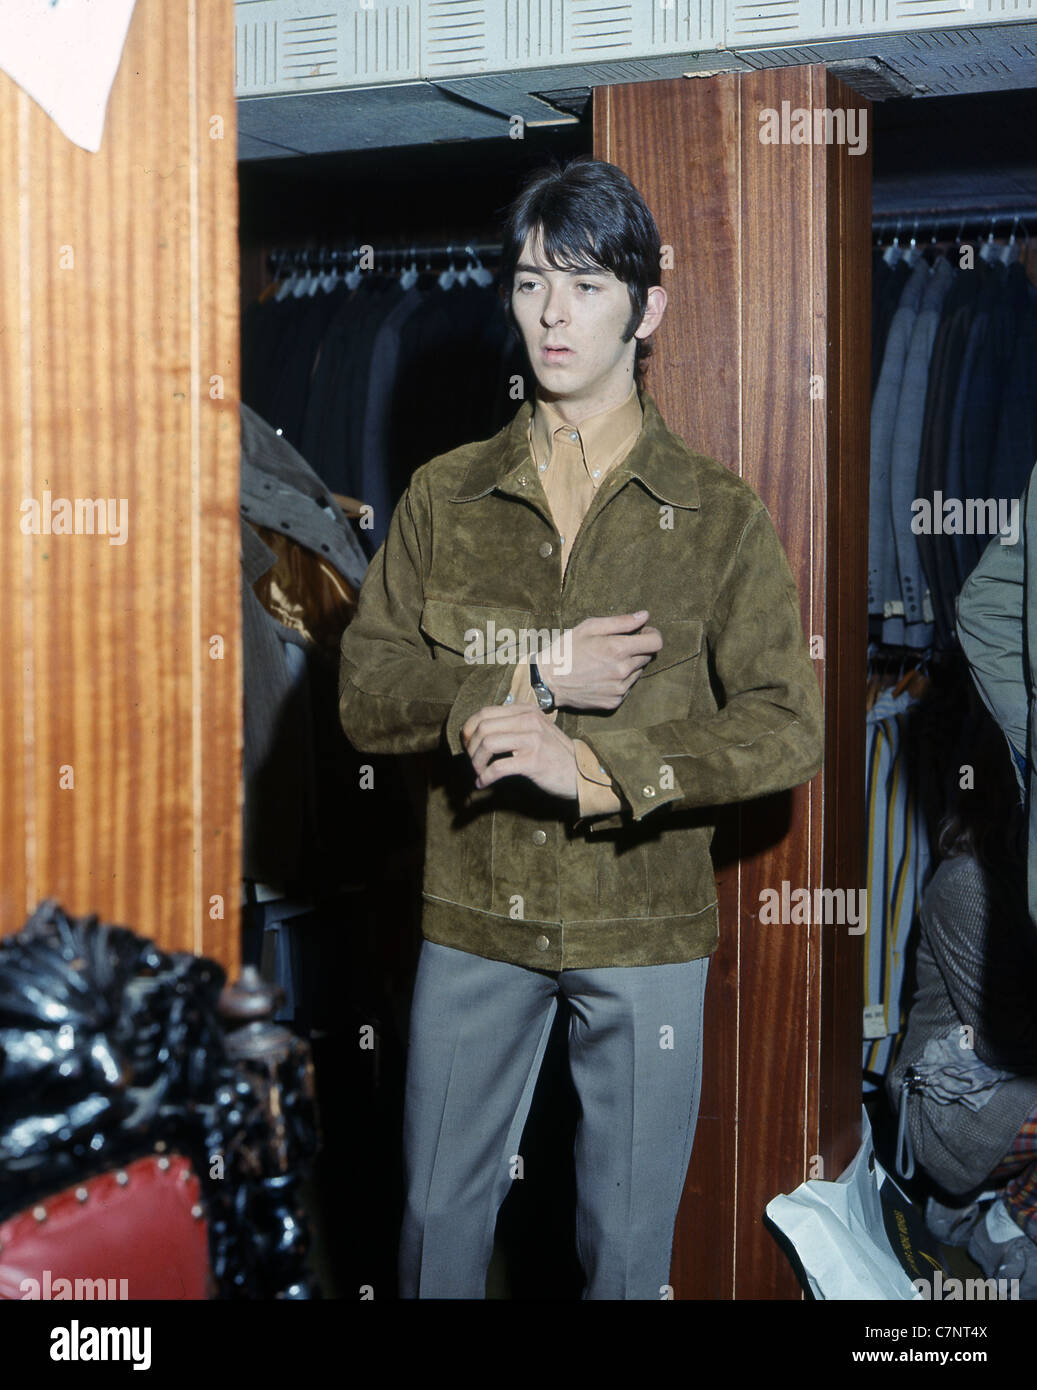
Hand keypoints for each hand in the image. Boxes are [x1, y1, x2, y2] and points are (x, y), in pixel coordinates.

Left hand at [461, 704, 578, 797]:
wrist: (581, 774)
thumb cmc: (555, 755)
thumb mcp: (536, 730)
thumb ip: (513, 726)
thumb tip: (479, 733)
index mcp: (526, 711)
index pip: (485, 712)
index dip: (469, 728)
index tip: (467, 744)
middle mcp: (529, 721)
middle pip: (482, 726)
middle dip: (470, 746)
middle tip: (471, 760)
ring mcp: (532, 739)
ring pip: (487, 743)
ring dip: (476, 761)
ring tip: (478, 772)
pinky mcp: (533, 761)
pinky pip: (498, 767)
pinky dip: (485, 777)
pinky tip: (483, 783)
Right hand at [536, 611, 662, 710]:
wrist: (548, 681)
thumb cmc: (566, 650)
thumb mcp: (589, 627)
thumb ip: (621, 621)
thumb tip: (644, 616)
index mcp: (617, 649)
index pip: (656, 643)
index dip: (653, 635)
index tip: (643, 632)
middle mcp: (622, 670)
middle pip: (647, 656)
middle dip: (637, 648)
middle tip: (617, 646)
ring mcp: (619, 688)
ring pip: (638, 672)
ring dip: (629, 664)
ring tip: (606, 662)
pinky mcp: (614, 701)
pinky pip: (627, 687)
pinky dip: (620, 679)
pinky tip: (602, 676)